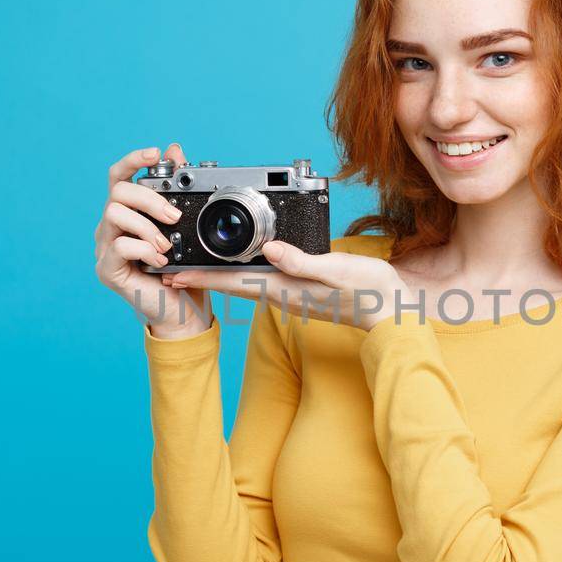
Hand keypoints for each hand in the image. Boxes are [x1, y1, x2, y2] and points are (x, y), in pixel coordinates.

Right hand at [94, 141, 213, 335]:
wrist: (182, 311)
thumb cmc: (182, 270)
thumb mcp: (186, 227)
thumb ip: (177, 190)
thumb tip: (175, 150)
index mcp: (127, 212)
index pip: (120, 177)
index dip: (133, 160)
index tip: (156, 153)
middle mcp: (111, 226)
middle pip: (117, 192)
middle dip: (149, 199)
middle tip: (174, 217)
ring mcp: (105, 247)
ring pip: (114, 214)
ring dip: (147, 227)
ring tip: (167, 245)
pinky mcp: (106, 269)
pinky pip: (119, 246)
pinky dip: (144, 250)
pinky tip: (160, 261)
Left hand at [160, 239, 409, 331]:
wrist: (390, 311)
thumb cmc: (368, 292)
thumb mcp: (335, 271)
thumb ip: (301, 262)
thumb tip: (268, 250)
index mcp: (285, 288)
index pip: (235, 281)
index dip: (203, 277)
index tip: (173, 275)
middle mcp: (282, 293)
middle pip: (232, 283)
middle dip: (201, 277)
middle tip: (170, 270)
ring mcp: (290, 292)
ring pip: (245, 281)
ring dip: (217, 275)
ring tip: (192, 267)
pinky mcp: (300, 287)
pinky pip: (262, 279)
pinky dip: (241, 270)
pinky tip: (238, 263)